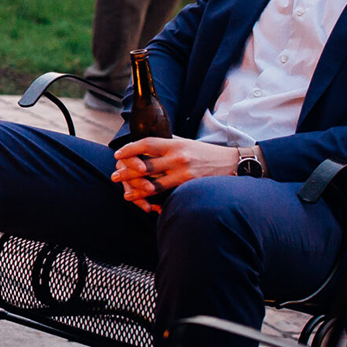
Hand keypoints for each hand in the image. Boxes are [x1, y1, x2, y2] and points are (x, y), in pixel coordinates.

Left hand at [110, 138, 239, 213]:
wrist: (232, 164)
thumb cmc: (205, 153)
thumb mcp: (186, 142)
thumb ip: (167, 143)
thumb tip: (146, 143)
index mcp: (174, 144)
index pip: (146, 144)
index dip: (129, 149)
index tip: (117, 155)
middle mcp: (178, 158)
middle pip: (145, 166)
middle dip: (127, 172)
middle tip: (114, 176)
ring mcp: (184, 174)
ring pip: (153, 185)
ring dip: (137, 190)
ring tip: (126, 195)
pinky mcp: (190, 187)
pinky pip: (168, 196)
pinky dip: (156, 201)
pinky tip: (147, 204)